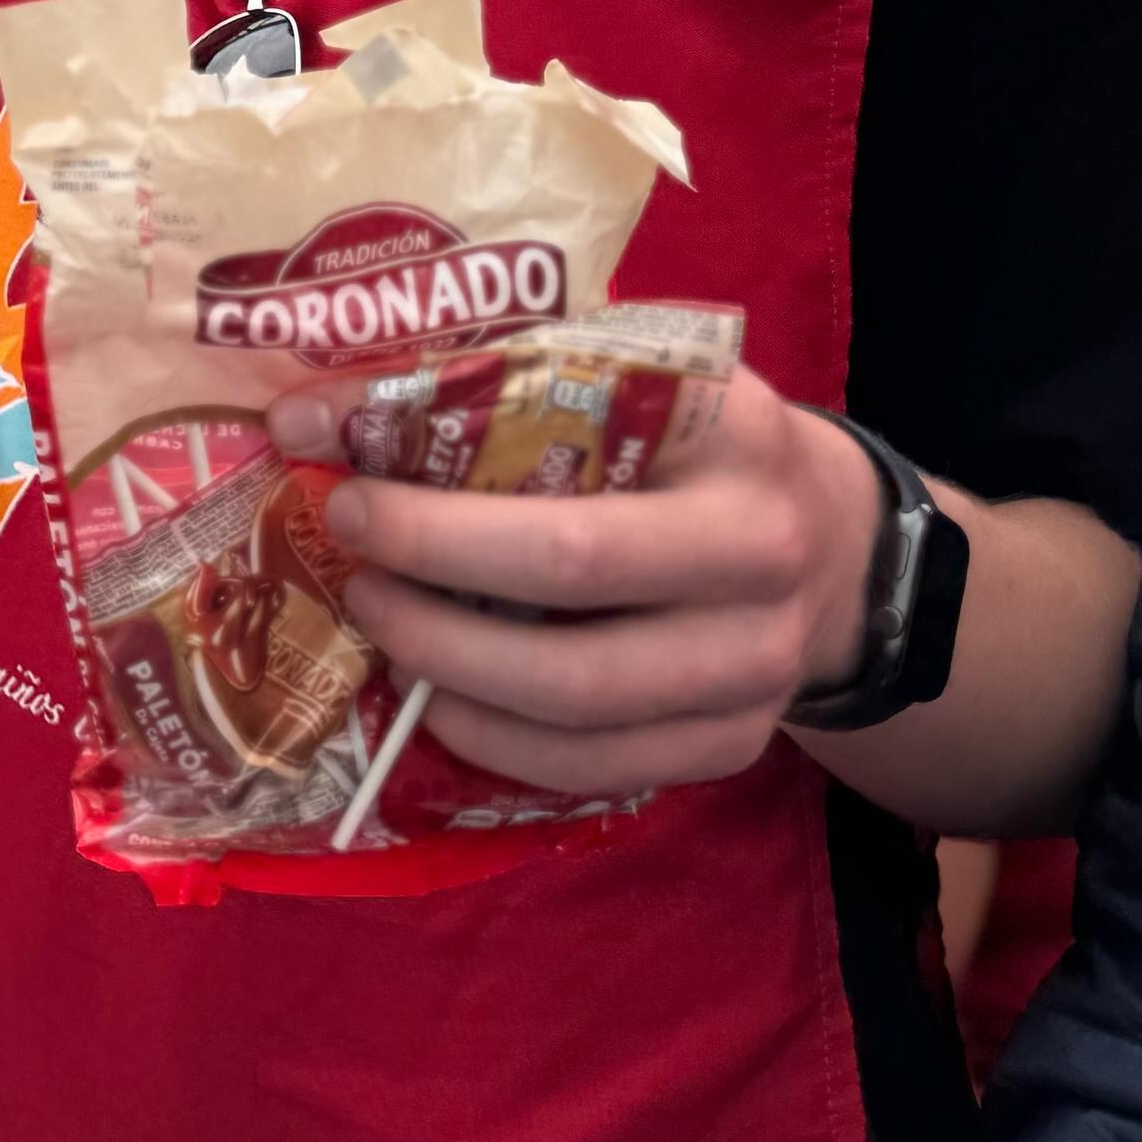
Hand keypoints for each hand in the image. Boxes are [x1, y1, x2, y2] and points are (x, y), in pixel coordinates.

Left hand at [268, 362, 886, 802]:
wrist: (831, 546)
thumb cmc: (687, 445)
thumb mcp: (626, 376)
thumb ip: (493, 376)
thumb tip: (310, 411)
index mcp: (730, 427)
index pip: (574, 428)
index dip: (439, 435)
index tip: (336, 448)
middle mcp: (760, 547)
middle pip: (570, 567)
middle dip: (431, 559)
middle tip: (349, 541)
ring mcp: (756, 661)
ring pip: (576, 692)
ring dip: (446, 662)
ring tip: (377, 618)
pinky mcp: (734, 744)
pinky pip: (595, 765)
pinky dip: (495, 740)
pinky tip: (434, 698)